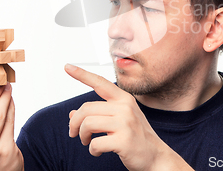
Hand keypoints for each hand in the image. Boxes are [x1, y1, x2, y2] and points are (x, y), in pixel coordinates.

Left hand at [65, 64, 193, 170]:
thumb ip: (98, 114)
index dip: (82, 74)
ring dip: (82, 136)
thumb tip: (72, 114)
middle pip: (86, 108)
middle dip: (75, 123)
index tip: (67, 67)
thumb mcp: (119, 120)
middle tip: (74, 133)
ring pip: (87, 124)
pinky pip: (95, 143)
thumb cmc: (135, 137)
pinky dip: (92, 150)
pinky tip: (98, 151)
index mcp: (124, 99)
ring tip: (87, 142)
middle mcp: (125, 107)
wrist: (156, 157)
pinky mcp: (124, 140)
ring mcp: (126, 123)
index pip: (100, 82)